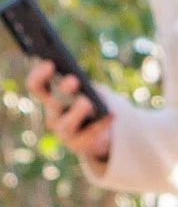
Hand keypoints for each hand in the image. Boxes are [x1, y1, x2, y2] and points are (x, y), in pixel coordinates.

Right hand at [26, 61, 111, 178]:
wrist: (94, 135)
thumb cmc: (85, 105)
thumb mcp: (81, 91)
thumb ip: (77, 80)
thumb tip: (80, 73)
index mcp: (48, 100)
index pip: (36, 86)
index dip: (39, 75)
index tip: (50, 63)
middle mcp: (53, 116)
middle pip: (53, 104)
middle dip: (63, 91)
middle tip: (74, 80)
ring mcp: (65, 132)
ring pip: (67, 124)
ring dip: (77, 112)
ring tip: (87, 102)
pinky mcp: (81, 144)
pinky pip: (92, 133)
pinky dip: (103, 123)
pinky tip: (113, 114)